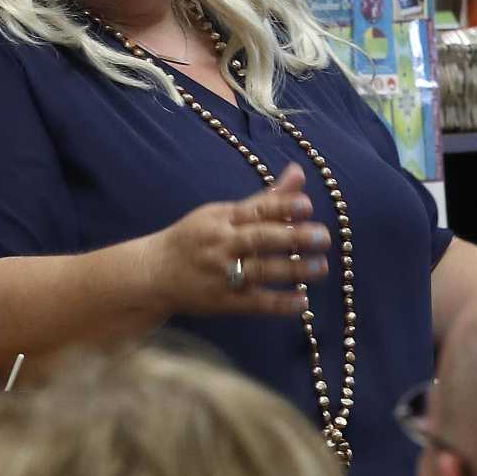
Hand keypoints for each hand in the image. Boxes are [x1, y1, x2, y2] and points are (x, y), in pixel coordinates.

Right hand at [136, 164, 331, 317]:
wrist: (153, 274)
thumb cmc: (196, 239)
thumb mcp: (223, 213)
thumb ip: (266, 198)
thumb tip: (299, 172)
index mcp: (222, 218)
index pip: (256, 210)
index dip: (282, 206)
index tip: (307, 205)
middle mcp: (221, 244)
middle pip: (259, 239)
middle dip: (292, 237)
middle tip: (323, 237)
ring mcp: (222, 274)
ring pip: (261, 271)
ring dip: (293, 270)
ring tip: (320, 267)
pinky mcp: (224, 302)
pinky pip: (255, 303)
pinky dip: (280, 304)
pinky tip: (303, 302)